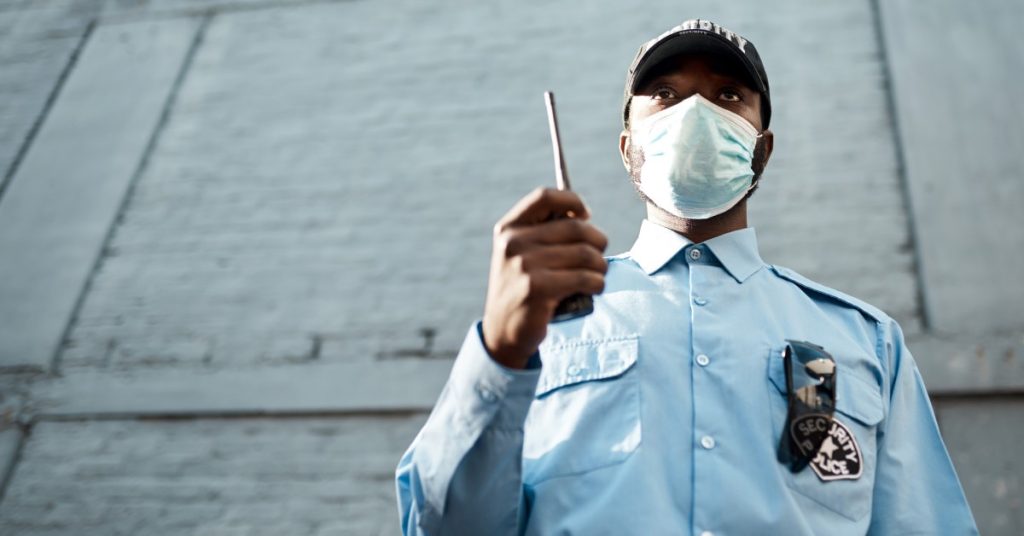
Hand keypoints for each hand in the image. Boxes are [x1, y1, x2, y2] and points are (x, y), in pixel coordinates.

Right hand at [482, 187, 608, 368]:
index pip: (544, 197)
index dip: (572, 201)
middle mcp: (513, 243)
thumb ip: (544, 234)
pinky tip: (594, 288)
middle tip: (599, 256)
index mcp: (509, 228)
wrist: (503, 331)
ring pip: (585, 254)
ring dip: (601, 266)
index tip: (586, 216)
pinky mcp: (537, 289)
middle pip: (575, 227)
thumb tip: (583, 216)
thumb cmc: (523, 288)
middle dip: (597, 241)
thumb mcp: (521, 255)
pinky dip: (597, 283)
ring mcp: (523, 266)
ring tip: (598, 275)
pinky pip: (585, 278)